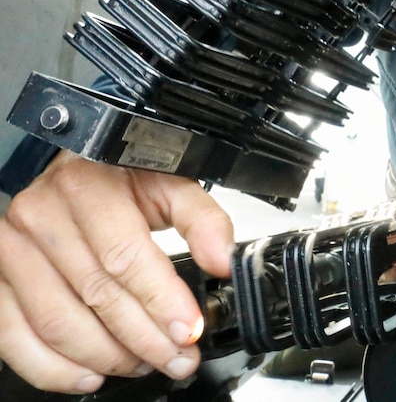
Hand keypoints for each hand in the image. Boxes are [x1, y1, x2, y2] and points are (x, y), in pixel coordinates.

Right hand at [0, 151, 234, 393]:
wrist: (73, 173)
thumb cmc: (121, 180)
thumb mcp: (170, 183)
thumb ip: (202, 219)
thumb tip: (222, 260)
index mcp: (86, 186)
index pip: (124, 257)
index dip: (160, 300)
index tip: (188, 329)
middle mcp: (41, 215)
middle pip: (95, 295)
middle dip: (144, 338)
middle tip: (177, 357)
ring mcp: (12, 249)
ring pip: (57, 322)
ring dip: (106, 356)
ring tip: (145, 363)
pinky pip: (13, 336)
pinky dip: (53, 368)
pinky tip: (90, 375)